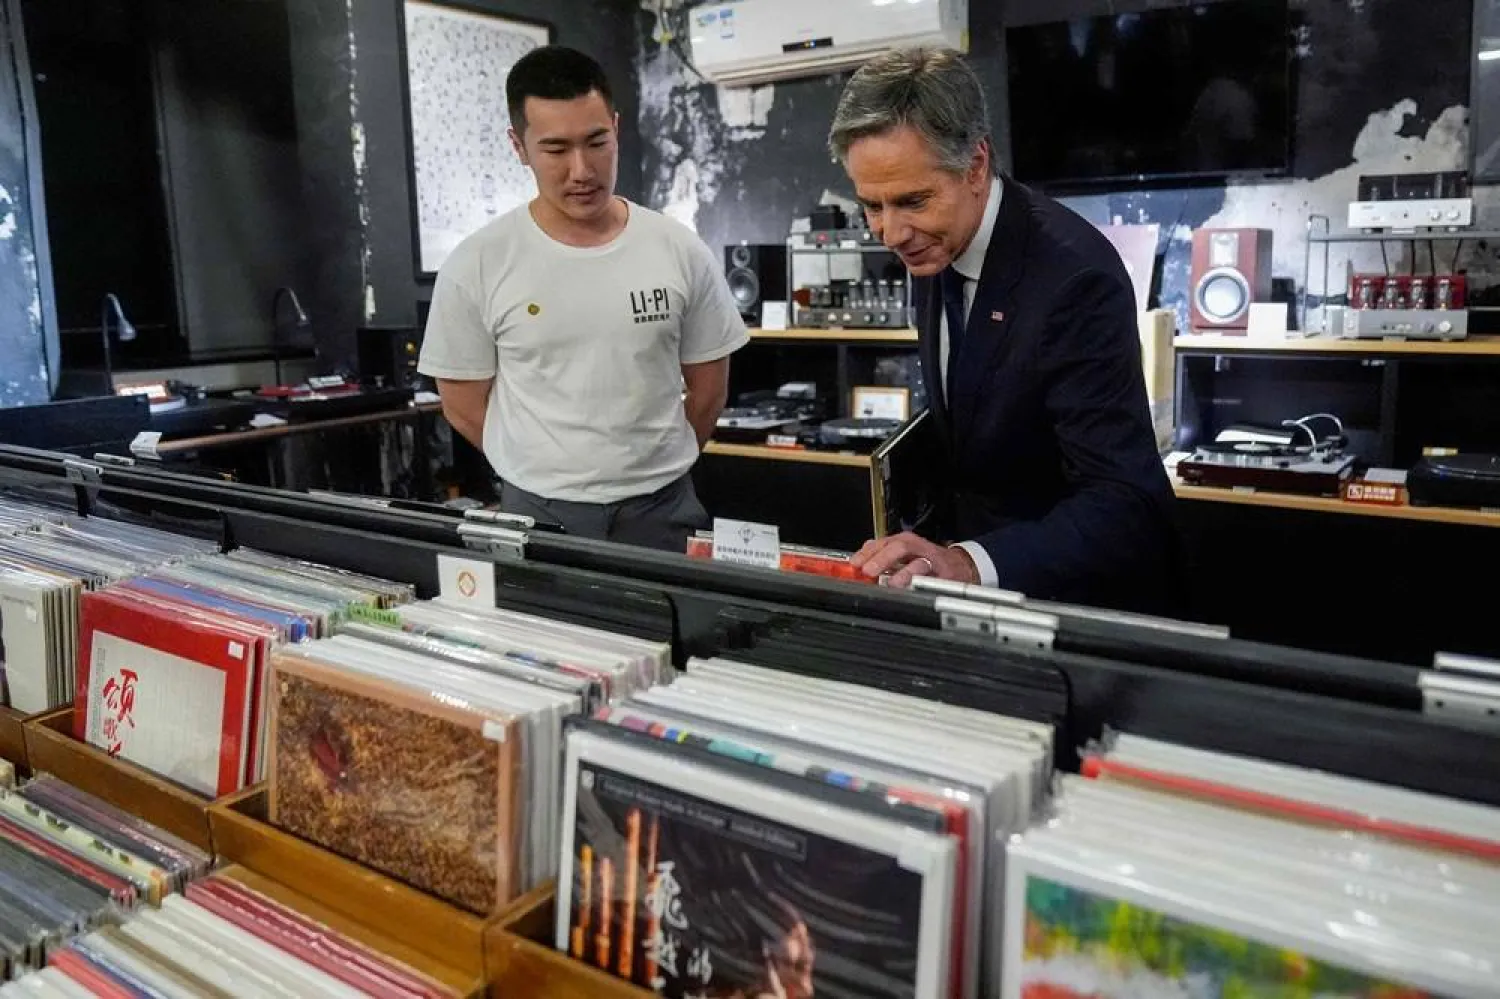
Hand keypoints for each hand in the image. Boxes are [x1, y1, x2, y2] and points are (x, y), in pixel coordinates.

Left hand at [850, 532, 978, 588]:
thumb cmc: (929, 560)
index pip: (884, 542)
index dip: (868, 552)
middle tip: (869, 571)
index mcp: (907, 542)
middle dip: (883, 558)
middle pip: (901, 547)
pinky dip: (921, 587)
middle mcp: (919, 549)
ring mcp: (933, 563)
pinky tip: (912, 592)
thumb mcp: (904, 552)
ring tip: (891, 584)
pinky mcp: (945, 577)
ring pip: (919, 564)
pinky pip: (933, 582)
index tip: (855, 564)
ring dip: (903, 573)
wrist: (962, 567)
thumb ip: (882, 553)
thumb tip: (859, 557)